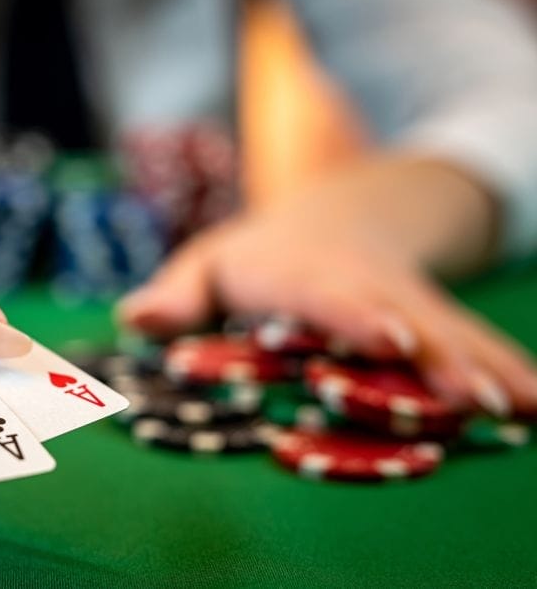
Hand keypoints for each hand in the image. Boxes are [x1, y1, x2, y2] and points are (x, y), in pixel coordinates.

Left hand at [119, 156, 536, 417]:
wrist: (330, 221)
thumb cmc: (252, 261)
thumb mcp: (207, 265)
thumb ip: (178, 296)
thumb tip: (134, 318)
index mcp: (298, 275)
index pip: (326, 296)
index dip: (356, 316)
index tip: (388, 339)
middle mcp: (361, 288)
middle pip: (401, 320)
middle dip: (436, 355)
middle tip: (472, 396)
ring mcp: (404, 304)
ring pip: (448, 333)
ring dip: (484, 370)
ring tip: (523, 410)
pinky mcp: (435, 322)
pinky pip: (474, 343)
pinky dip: (507, 371)